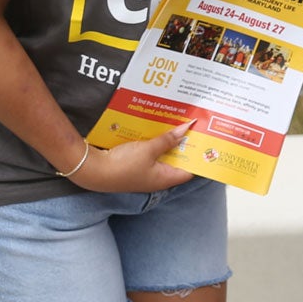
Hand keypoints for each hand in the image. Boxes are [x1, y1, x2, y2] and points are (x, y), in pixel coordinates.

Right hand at [70, 121, 195, 193]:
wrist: (93, 170)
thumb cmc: (122, 165)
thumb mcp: (148, 150)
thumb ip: (167, 140)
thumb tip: (187, 129)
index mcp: (165, 178)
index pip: (190, 170)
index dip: (200, 158)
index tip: (209, 142)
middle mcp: (158, 177)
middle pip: (178, 160)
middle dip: (186, 144)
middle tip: (197, 127)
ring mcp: (147, 172)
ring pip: (164, 154)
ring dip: (171, 141)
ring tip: (181, 123)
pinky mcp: (136, 164)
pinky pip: (152, 152)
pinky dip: (157, 141)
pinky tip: (159, 128)